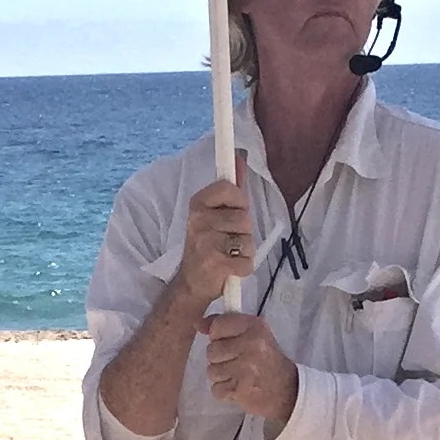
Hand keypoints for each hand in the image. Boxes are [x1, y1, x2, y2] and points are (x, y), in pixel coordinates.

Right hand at [173, 158, 257, 309]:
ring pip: (248, 240)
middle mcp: (198, 221)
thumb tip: (240, 156)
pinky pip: (247, 261)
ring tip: (229, 254)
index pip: (230, 188)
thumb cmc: (208, 244)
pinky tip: (230, 268)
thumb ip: (231, 186)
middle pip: (244, 217)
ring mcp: (206, 243)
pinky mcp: (216, 264)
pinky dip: (243, 268)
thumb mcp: (215, 212)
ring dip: (245, 250)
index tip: (232, 211)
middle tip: (227, 240)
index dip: (238, 202)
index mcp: (198, 203)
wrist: (191, 283)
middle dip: (243, 230)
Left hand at [204, 310, 298, 431]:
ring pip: (211, 371)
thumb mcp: (252, 334)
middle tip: (237, 363)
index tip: (229, 343)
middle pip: (211, 350)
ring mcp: (246, 368)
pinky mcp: (241, 389)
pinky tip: (239, 387)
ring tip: (238, 376)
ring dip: (221, 376)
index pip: (218, 326)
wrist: (288, 390)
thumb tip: (197, 324)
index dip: (218, 336)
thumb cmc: (267, 360)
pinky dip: (224, 391)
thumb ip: (224, 325)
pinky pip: (216, 389)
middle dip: (219, 359)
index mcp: (254, 326)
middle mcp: (251, 344)